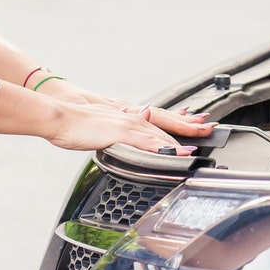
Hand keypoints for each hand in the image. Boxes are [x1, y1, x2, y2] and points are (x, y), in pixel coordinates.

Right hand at [39, 80, 212, 140]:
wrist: (60, 117)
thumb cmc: (76, 125)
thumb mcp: (103, 128)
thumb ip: (118, 132)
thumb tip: (126, 134)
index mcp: (129, 117)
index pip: (160, 120)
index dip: (180, 122)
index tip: (197, 124)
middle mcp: (132, 118)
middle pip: (166, 124)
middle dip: (189, 128)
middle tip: (209, 128)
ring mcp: (128, 124)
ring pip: (160, 134)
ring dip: (180, 140)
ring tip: (197, 146)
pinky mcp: (120, 132)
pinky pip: (145, 142)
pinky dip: (160, 147)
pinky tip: (172, 152)